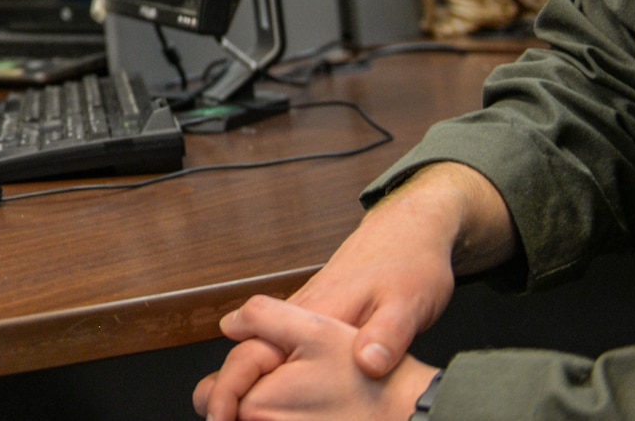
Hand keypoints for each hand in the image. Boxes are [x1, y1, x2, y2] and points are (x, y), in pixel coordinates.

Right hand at [195, 164, 492, 419]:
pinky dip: (271, 367)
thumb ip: (388, 335)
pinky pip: (282, 343)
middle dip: (233, 386)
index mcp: (321, 310)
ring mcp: (307, 310)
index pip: (260, 348)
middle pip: (250, 350)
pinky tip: (279, 390)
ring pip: (262, 347)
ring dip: (250, 379)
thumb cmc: (409, 264)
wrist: (406, 232)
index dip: (238, 382)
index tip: (229, 412)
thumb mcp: (408, 304)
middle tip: (225, 418)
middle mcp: (305, 309)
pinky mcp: (316, 313)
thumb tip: (368, 363)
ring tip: (240, 412)